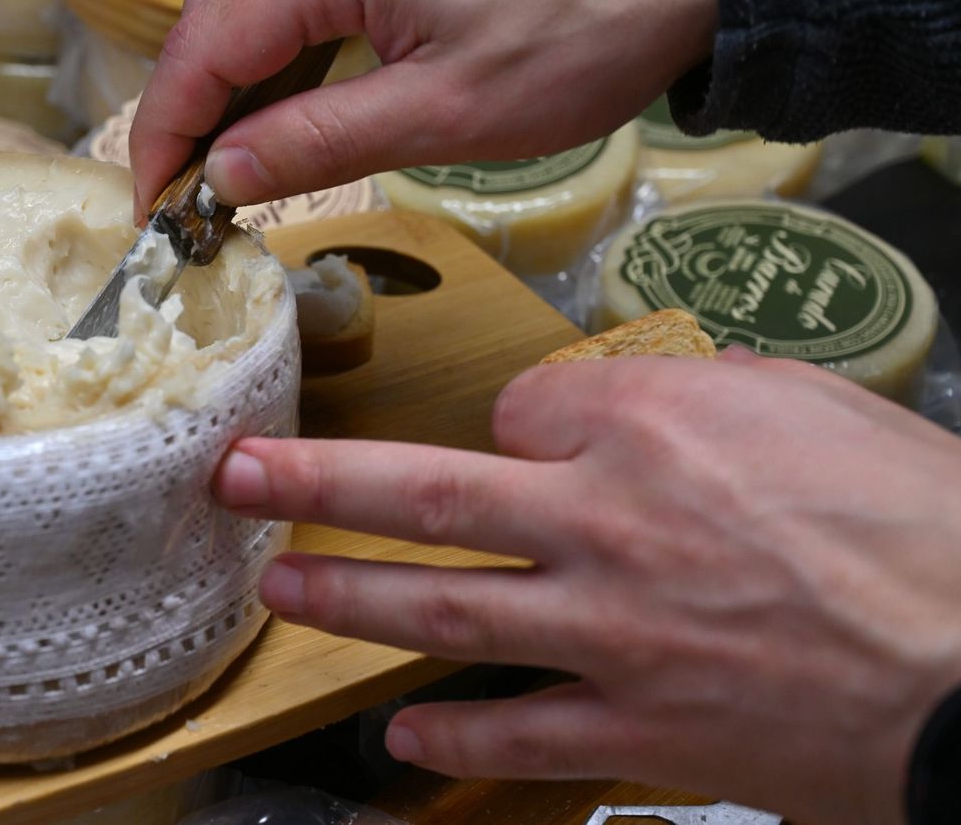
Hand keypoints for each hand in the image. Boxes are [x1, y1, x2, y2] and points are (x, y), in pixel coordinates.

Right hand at [130, 0, 717, 214]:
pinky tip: (297, 74)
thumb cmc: (582, 33)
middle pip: (212, 8)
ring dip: (230, 63)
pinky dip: (279, 25)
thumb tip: (222, 173)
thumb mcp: (444, 117)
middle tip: (194, 191)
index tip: (154, 208)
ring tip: (241, 146)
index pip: (200, 48)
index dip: (164, 135)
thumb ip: (316, 145)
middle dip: (189, 103)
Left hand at [213, 348, 960, 824]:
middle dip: (313, 481)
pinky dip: (452, 735)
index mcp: (644, 424)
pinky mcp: (639, 732)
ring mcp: (607, 634)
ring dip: (344, 598)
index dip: (511, 417)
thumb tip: (635, 403)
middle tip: (234, 475)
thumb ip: (698, 392)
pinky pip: (519, 734)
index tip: (518, 432)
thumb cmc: (920, 521)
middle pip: (423, 494)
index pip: (520, 404)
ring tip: (280, 585)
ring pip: (441, 610)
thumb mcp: (810, 403)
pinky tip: (400, 731)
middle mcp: (600, 522)